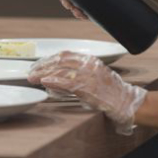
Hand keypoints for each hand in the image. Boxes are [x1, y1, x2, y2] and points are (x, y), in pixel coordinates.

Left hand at [28, 51, 146, 134]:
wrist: (125, 101)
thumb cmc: (111, 91)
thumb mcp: (96, 74)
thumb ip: (79, 71)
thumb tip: (59, 75)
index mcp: (90, 59)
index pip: (64, 55)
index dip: (49, 59)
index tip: (38, 64)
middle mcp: (88, 64)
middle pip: (59, 61)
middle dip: (42, 65)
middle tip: (31, 71)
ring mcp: (87, 75)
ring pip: (60, 71)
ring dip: (43, 74)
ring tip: (33, 77)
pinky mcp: (87, 87)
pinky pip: (66, 82)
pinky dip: (53, 81)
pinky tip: (44, 82)